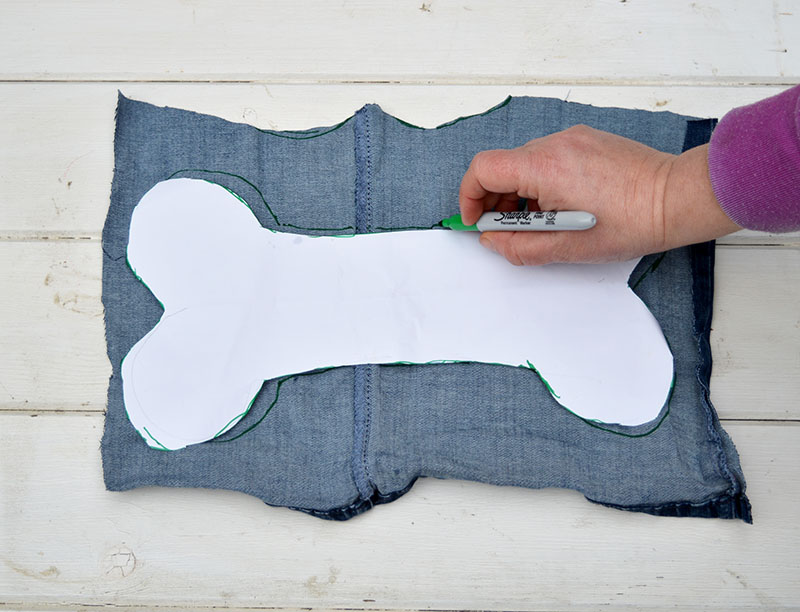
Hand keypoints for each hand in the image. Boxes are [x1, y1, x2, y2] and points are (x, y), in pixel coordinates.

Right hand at [458, 125, 740, 264]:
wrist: (677, 199)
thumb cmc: (631, 222)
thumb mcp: (568, 248)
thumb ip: (520, 247)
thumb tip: (492, 241)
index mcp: (545, 168)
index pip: (483, 169)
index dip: (470, 197)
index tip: (476, 221)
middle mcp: (555, 144)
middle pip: (502, 167)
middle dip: (495, 201)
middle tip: (508, 231)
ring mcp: (572, 138)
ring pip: (525, 164)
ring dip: (519, 193)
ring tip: (541, 222)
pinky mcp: (587, 140)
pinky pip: (548, 158)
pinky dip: (541, 182)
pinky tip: (562, 206)